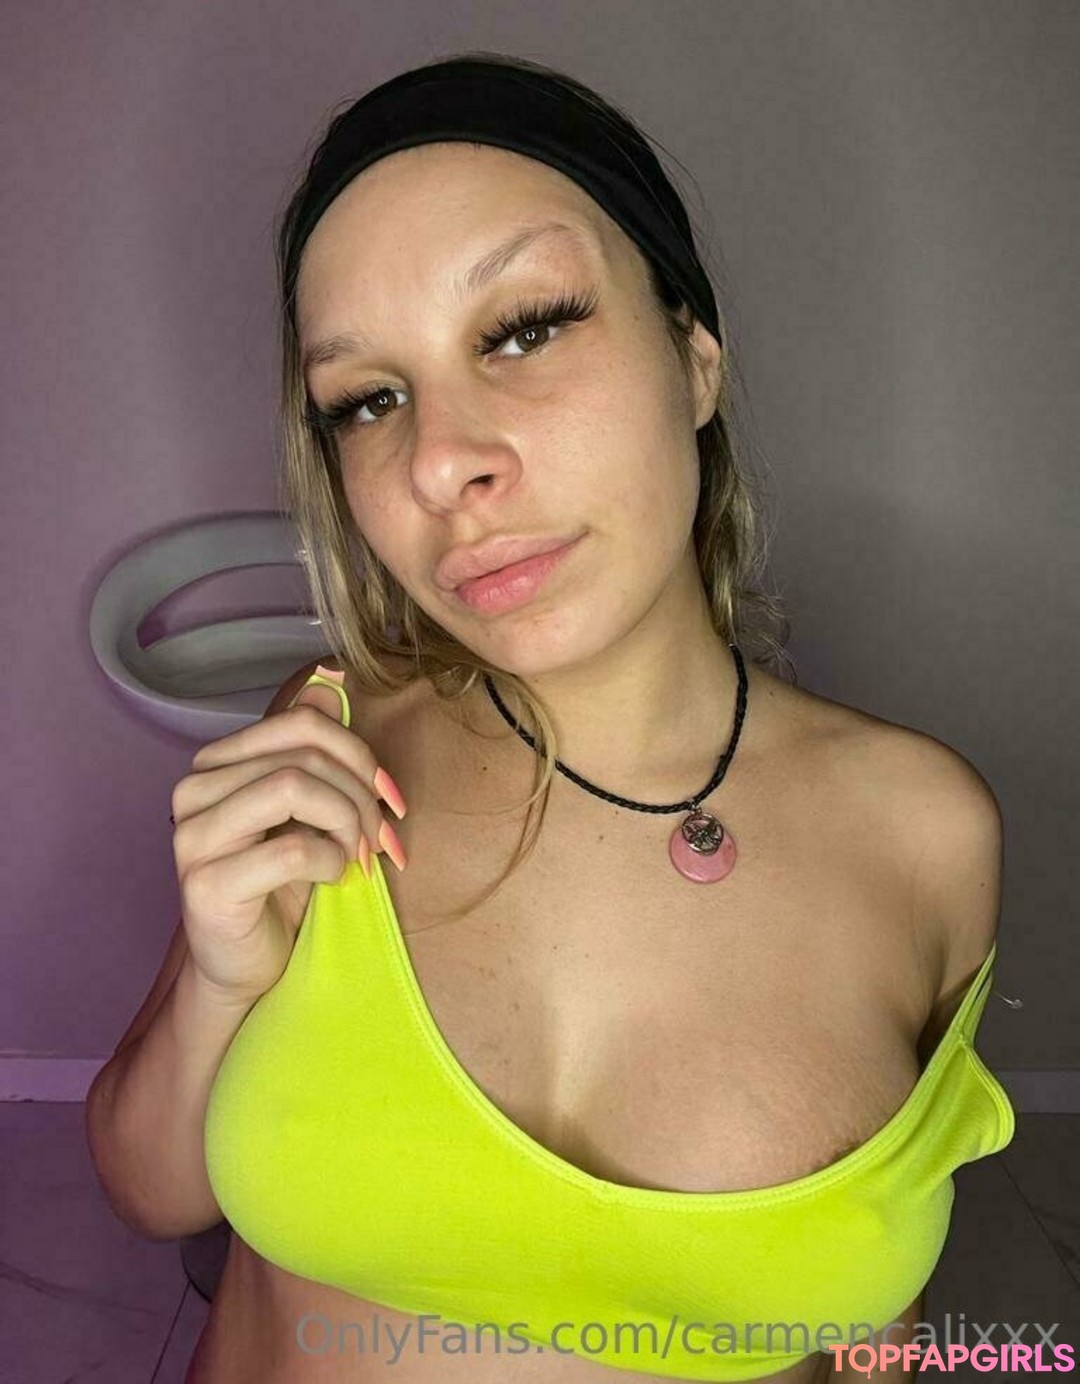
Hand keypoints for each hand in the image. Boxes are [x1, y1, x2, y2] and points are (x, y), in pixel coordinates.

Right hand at [170, 669, 405, 1005]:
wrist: (246, 967)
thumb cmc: (281, 887)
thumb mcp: (308, 811)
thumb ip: (313, 752)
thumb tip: (330, 683)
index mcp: (218, 764)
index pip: (300, 723)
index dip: (358, 753)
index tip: (391, 797)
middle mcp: (194, 791)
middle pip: (302, 756)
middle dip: (360, 794)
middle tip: (382, 837)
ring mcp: (192, 837)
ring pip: (292, 788)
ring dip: (346, 822)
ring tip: (359, 855)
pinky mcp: (204, 884)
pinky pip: (290, 850)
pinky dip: (330, 861)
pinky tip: (334, 878)